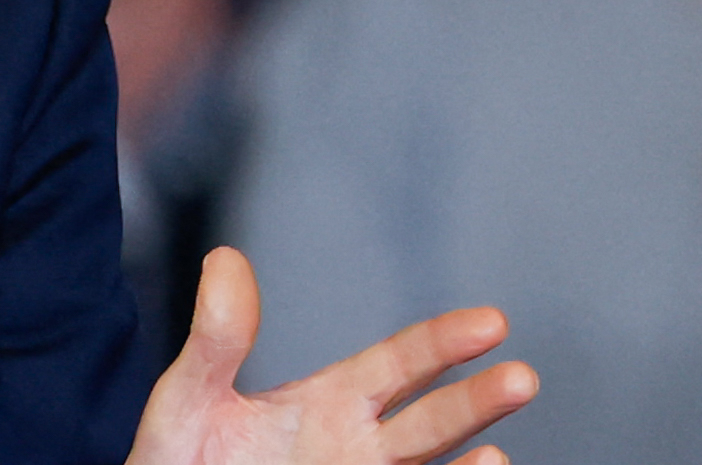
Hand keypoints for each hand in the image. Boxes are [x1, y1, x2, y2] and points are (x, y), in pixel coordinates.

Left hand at [129, 248, 537, 464]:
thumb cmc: (178, 458)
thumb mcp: (191, 396)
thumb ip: (217, 337)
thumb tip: (225, 258)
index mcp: (328, 404)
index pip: (399, 365)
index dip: (442, 344)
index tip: (493, 323)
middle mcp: (357, 449)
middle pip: (430, 421)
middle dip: (476, 401)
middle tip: (523, 377)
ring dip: (467, 462)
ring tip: (499, 452)